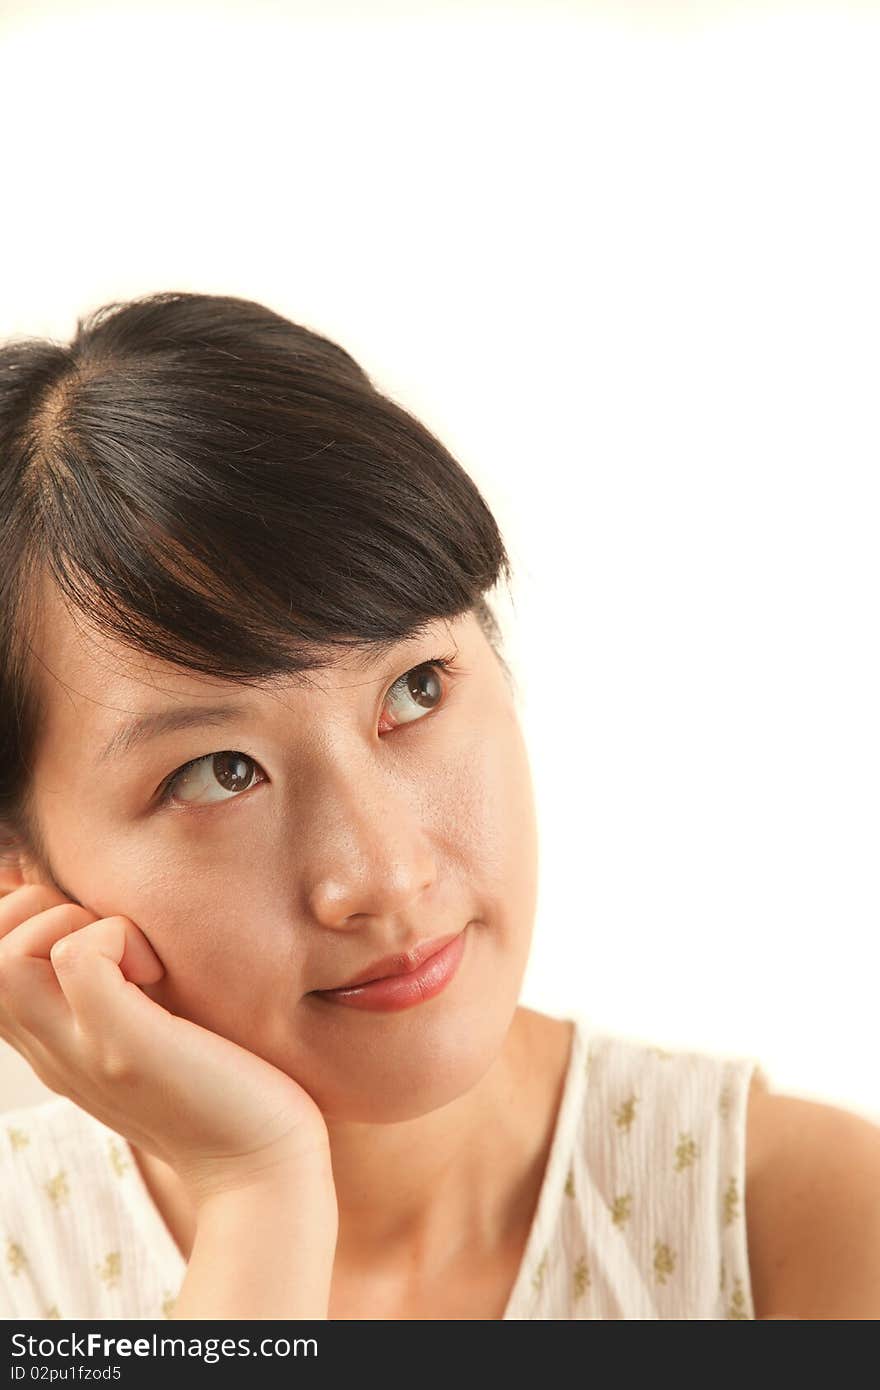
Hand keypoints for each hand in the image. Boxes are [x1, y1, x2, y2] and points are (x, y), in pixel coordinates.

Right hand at [0, 879, 333, 1207]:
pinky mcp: (124, 1047)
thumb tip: (116, 928)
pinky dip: (115, 937)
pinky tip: (157, 970)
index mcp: (53, 1043)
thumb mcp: (150, 1034)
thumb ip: (120, 993)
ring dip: (65, 923)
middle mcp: (53, 1048)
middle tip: (107, 935)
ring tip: (128, 952)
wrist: (258, 1169)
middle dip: (35, 913)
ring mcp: (82, 1050)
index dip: (21, 925)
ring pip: (4, 959)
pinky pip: (77, 959)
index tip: (90, 931)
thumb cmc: (222, 1090)